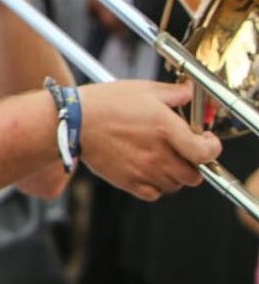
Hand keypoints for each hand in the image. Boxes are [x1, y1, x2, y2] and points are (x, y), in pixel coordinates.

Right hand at [78, 80, 221, 199]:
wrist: (72, 121)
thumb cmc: (105, 102)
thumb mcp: (143, 89)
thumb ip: (174, 93)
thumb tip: (190, 92)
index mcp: (168, 130)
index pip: (206, 153)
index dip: (211, 148)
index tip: (205, 141)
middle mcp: (160, 154)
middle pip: (193, 175)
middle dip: (192, 164)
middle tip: (181, 151)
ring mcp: (144, 171)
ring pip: (174, 185)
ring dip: (173, 175)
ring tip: (160, 160)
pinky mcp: (129, 182)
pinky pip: (154, 193)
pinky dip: (155, 186)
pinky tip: (146, 170)